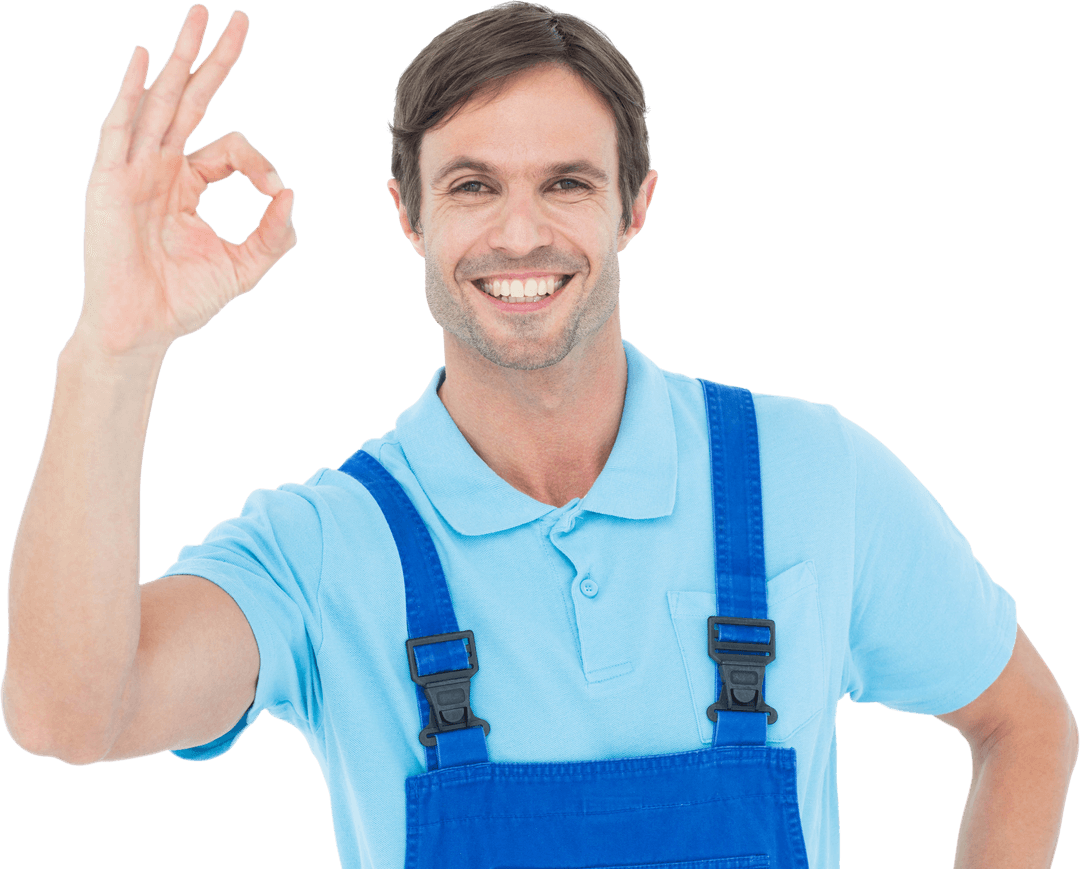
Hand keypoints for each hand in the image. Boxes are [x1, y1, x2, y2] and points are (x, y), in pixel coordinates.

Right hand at [78, 4, 296, 356]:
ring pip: (159, 100)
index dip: (259, 162)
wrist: (143, 328)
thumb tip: (292, 194)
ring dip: (180, 58)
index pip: (230, 149)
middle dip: (214, 60)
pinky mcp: (110, 182)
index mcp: (189, 185)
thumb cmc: (186, 300)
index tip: (275, 190)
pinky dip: (131, 94)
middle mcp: (161, 169)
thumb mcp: (244, 267)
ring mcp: (133, 171)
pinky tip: (144, 61)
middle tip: (238, 19)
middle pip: (190, 100)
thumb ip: (274, 236)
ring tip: (199, 17)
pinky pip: (120, 129)